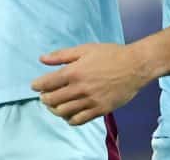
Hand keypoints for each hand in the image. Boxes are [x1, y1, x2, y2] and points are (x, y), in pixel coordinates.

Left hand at [31, 43, 151, 124]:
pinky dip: (69, 119)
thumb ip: (62, 55)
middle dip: (45, 99)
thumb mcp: (85, 49)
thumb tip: (42, 59)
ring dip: (55, 110)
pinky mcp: (99, 110)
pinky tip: (69, 113)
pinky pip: (79, 120)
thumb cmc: (110, 54)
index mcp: (74, 71)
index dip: (37, 86)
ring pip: (63, 112)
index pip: (48, 83)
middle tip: (44, 96)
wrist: (135, 66)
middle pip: (53, 100)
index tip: (34, 86)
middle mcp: (80, 88)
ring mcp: (90, 101)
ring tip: (55, 105)